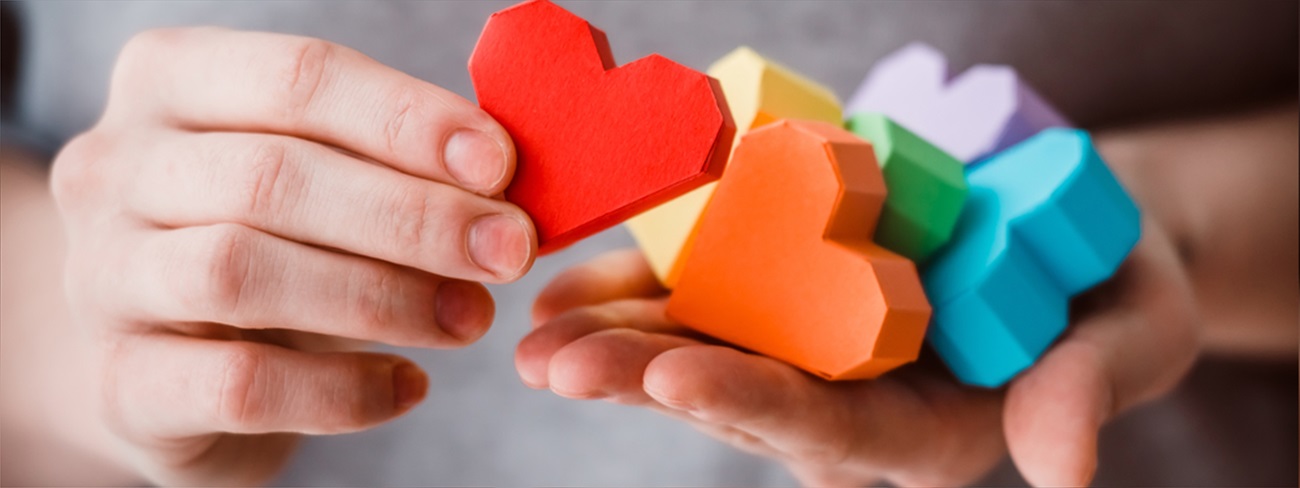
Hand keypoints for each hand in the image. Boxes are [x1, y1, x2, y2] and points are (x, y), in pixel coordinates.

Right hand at [50, 28, 534, 484]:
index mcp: (170, 82)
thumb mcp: (324, 182)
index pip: (297, 77)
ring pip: (239, 271)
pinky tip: (407, 386)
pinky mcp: (121, 384)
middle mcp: (114, 168)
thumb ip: (395, 165)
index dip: (407, 119)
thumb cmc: (275, 245)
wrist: (173, 365)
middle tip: (506, 251)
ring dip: (381, 296)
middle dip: (412, 215)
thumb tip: (507, 183)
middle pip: (272, 174)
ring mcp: (102, 278)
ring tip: (469, 319)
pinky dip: (341, 389)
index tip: (499, 166)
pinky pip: (238, 384)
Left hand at [515, 220, 1197, 485]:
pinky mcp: (787, 291)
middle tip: (557, 364)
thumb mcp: (1134, 333)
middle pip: (741, 394)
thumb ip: (1087, 391)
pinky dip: (640, 286)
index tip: (679, 377)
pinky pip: (707, 292)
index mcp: (926, 431)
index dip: (754, 403)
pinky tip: (572, 287)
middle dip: (646, 378)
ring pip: (706, 346)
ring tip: (539, 334)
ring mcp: (813, 344)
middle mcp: (854, 398)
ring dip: (618, 341)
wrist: (1074, 224)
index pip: (831, 429)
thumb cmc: (1112, 288)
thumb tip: (1063, 469)